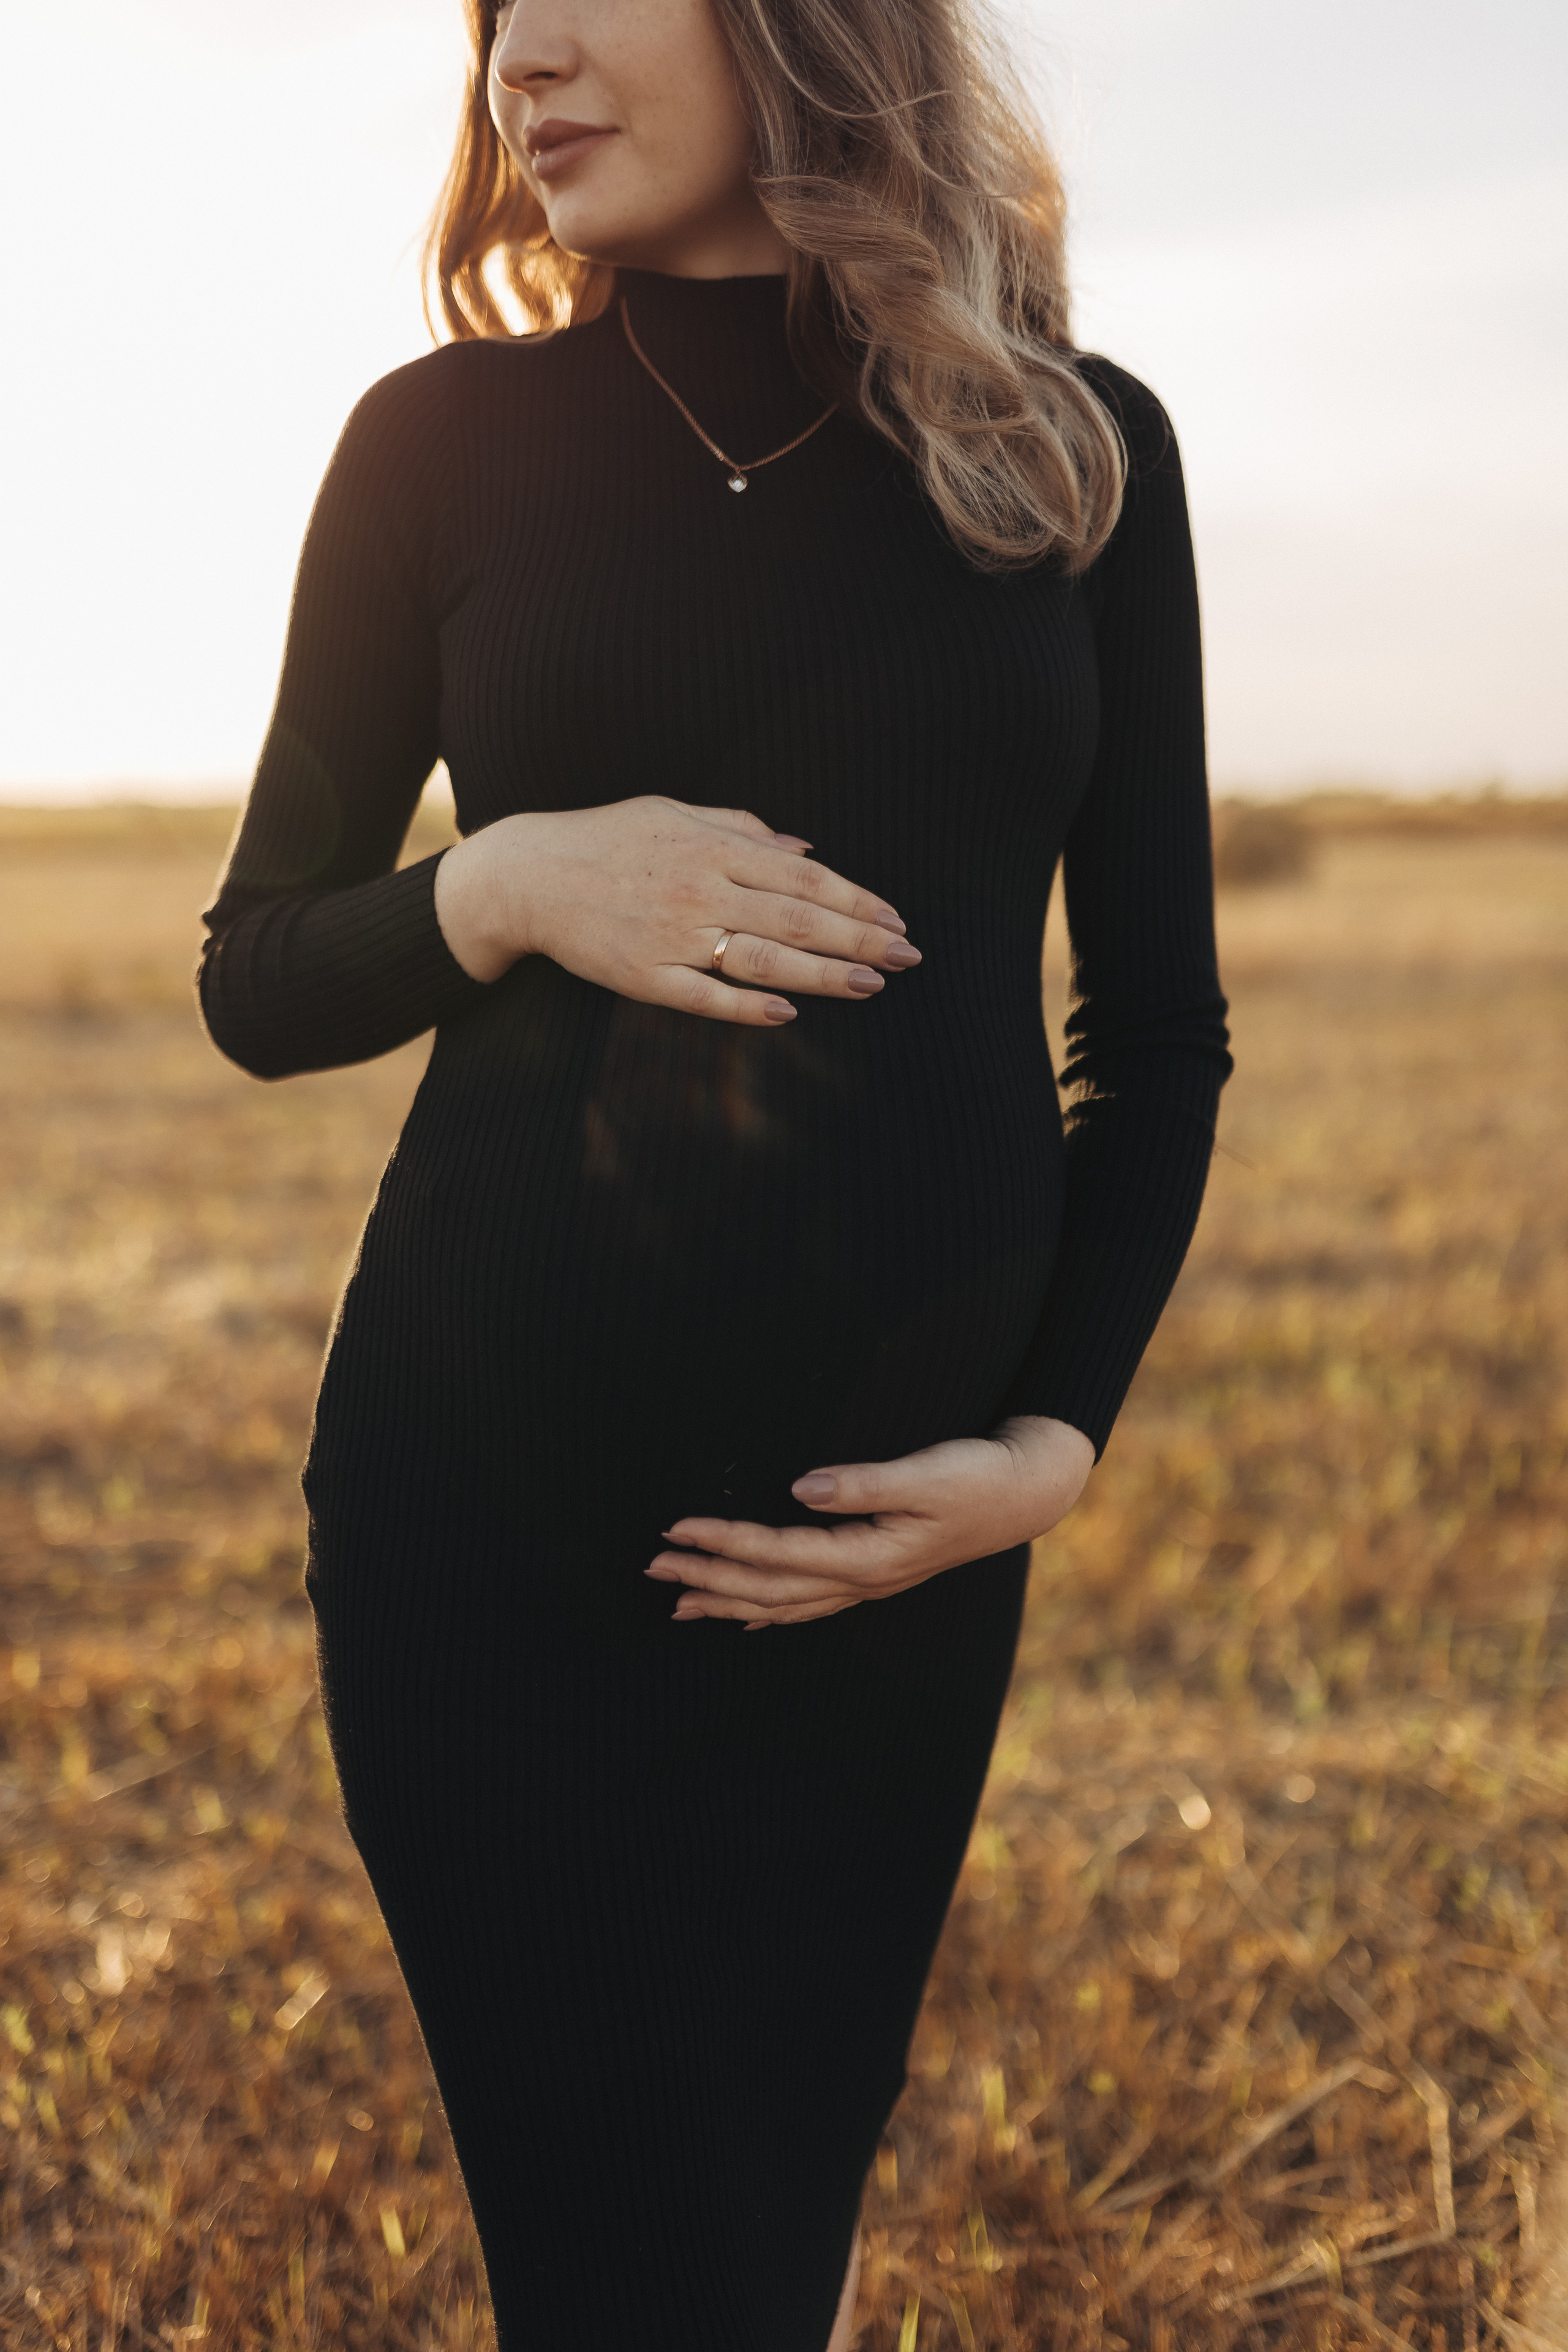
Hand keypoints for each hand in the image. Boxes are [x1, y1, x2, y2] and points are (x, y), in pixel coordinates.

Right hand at [432, 796, 921, 1025]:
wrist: (528, 875)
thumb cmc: (608, 839)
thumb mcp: (676, 812)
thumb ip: (742, 829)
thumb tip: (805, 848)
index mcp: (714, 848)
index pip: (804, 876)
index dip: (855, 900)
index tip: (894, 920)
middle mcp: (701, 890)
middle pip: (796, 919)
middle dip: (859, 940)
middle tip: (907, 958)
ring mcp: (674, 937)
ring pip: (763, 960)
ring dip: (823, 976)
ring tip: (870, 986)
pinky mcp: (644, 976)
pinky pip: (705, 997)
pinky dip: (748, 1008)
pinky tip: (790, 1014)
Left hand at [647, 1415, 1094, 1627]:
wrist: (1028, 1493)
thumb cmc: (978, 1475)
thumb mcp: (926, 1472)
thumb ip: (863, 1483)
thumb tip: (802, 1488)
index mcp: (871, 1557)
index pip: (778, 1553)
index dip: (723, 1540)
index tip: (675, 1526)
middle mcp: (864, 1581)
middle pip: (769, 1588)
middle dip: (708, 1577)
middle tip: (652, 1565)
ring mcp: (870, 1585)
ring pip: (784, 1605)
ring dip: (728, 1601)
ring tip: (677, 1602)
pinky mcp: (876, 1575)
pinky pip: (810, 1606)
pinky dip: (769, 1613)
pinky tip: (744, 1618)